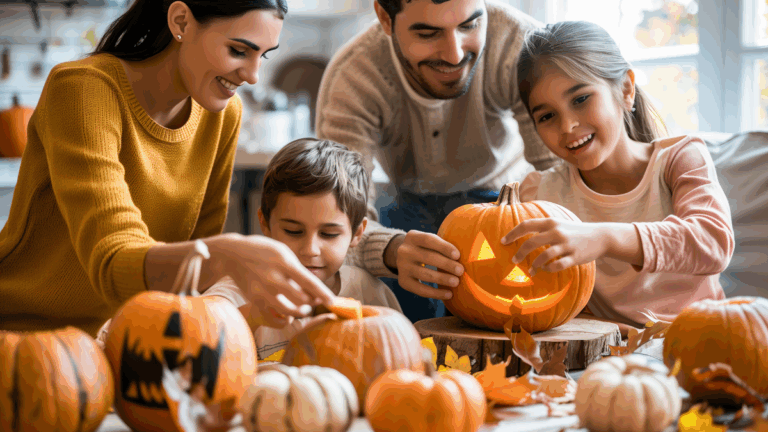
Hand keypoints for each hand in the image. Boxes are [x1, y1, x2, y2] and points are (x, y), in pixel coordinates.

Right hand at [208, 234, 335, 321]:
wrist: (233, 254)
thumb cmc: (263, 251)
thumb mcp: (282, 252)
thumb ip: (297, 269)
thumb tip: (313, 288)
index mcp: (284, 262)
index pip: (309, 282)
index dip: (323, 293)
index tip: (332, 301)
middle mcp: (274, 278)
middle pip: (302, 299)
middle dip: (313, 302)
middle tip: (316, 300)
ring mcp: (263, 291)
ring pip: (290, 310)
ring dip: (301, 310)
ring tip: (304, 307)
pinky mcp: (255, 300)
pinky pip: (275, 316)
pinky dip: (285, 316)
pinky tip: (289, 311)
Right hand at [395, 230, 463, 299]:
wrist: (403, 257)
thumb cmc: (426, 248)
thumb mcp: (430, 241)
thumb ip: (443, 246)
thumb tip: (468, 256)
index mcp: (413, 237)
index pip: (429, 240)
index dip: (444, 247)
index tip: (458, 255)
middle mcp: (404, 251)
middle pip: (427, 258)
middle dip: (446, 265)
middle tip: (461, 271)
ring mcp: (402, 267)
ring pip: (424, 274)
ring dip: (442, 279)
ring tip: (456, 282)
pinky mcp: (403, 281)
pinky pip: (420, 289)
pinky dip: (435, 293)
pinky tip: (448, 294)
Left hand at [501, 218, 605, 276]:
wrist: (600, 236)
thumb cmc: (574, 231)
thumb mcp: (558, 224)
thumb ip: (542, 228)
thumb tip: (521, 234)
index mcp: (551, 222)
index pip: (526, 225)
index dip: (512, 233)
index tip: (503, 242)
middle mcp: (557, 232)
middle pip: (531, 243)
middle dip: (519, 253)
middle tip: (514, 260)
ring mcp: (566, 245)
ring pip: (543, 256)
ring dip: (534, 265)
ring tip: (531, 270)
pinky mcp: (574, 257)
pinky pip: (557, 266)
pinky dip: (548, 269)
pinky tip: (546, 269)